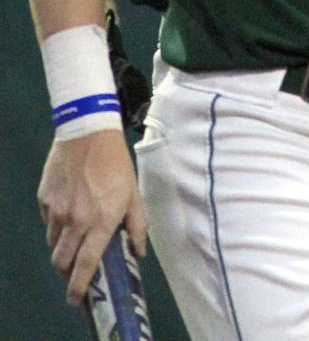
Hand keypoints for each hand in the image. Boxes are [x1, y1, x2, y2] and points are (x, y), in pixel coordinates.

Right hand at [37, 128, 145, 304]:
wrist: (88, 135)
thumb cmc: (116, 165)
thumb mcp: (134, 194)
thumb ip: (137, 225)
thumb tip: (139, 251)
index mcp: (101, 221)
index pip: (86, 263)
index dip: (79, 285)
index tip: (76, 299)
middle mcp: (76, 220)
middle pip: (62, 261)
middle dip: (67, 271)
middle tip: (75, 271)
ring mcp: (56, 211)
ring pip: (53, 243)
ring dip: (63, 248)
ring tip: (76, 238)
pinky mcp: (45, 200)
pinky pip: (48, 223)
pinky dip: (57, 226)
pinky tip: (69, 212)